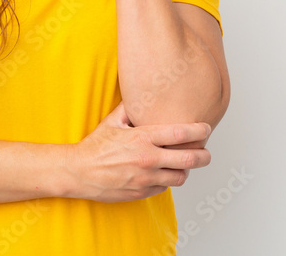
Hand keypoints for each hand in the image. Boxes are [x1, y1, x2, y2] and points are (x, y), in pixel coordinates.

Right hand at [61, 100, 211, 202]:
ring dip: (185, 170)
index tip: (206, 128)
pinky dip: (167, 180)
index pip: (180, 134)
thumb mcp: (112, 121)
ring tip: (183, 163)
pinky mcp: (141, 192)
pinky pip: (164, 187)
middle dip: (204, 156)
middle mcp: (147, 159)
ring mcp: (146, 178)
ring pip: (180, 177)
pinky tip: (162, 172)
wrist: (79, 172)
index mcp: (142, 138)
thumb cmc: (95, 145)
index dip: (198, 131)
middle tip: (206, 152)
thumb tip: (143, 93)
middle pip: (189, 159)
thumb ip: (131, 108)